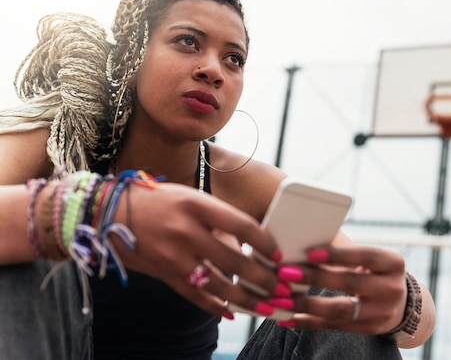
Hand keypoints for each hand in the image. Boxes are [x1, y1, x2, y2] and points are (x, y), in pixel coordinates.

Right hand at [110, 181, 280, 317]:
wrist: (109, 212)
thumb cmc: (157, 201)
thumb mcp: (191, 198)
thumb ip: (217, 221)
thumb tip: (244, 248)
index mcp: (197, 205)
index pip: (242, 225)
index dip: (265, 242)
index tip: (279, 254)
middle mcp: (186, 230)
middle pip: (234, 260)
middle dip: (262, 278)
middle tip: (282, 289)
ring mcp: (173, 255)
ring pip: (218, 284)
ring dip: (246, 299)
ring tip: (266, 307)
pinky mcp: (163, 274)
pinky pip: (194, 295)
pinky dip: (214, 306)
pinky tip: (230, 312)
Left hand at [274, 245, 406, 334]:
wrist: (400, 300)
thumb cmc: (373, 268)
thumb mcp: (369, 257)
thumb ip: (343, 249)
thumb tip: (302, 239)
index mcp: (393, 263)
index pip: (366, 256)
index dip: (338, 255)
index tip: (309, 252)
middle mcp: (392, 289)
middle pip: (351, 283)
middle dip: (315, 278)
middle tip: (285, 273)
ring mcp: (382, 313)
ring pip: (341, 310)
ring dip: (307, 305)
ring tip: (280, 299)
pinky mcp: (369, 329)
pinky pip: (335, 326)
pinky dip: (309, 322)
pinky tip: (288, 317)